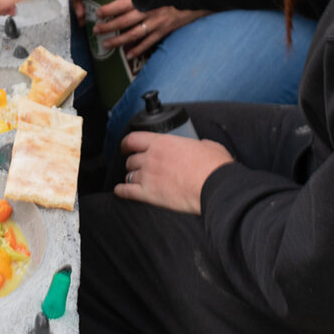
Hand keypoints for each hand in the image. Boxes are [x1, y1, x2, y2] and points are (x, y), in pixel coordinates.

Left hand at [94, 0, 205, 59]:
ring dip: (119, 40)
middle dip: (109, 26)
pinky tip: (129, 55)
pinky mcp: (166, 30)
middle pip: (125, 20)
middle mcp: (151, 9)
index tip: (98, 13)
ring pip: (134, 33)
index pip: (123, 4)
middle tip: (96, 30)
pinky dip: (139, 49)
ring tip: (107, 44)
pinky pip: (150, 42)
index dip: (109, 9)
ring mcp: (158, 21)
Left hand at [116, 132, 232, 214]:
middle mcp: (151, 158)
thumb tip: (201, 146)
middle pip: (131, 160)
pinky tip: (119, 191)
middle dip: (132, 163)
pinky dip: (121, 191)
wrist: (214, 186)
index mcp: (163, 142)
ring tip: (133, 180)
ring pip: (129, 175)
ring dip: (130, 177)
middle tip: (136, 166)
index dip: (126, 144)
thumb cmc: (213, 166)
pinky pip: (127, 192)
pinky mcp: (149, 194)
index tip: (126, 147)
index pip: (134, 139)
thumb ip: (199, 144)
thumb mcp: (208, 145)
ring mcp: (148, 176)